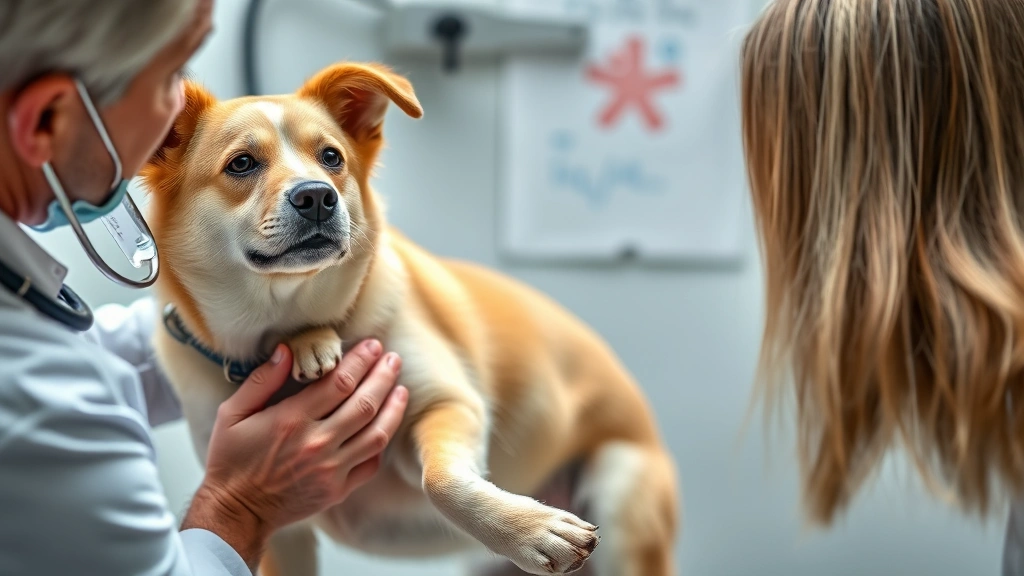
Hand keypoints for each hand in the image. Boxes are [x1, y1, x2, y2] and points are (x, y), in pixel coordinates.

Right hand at [181, 339, 406, 567]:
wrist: (236, 511)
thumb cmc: (231, 459)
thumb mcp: (233, 414)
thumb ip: (261, 380)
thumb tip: (286, 350)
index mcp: (292, 420)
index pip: (339, 382)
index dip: (360, 361)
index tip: (372, 345)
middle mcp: (317, 443)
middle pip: (365, 404)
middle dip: (383, 377)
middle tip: (393, 358)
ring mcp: (331, 469)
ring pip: (376, 434)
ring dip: (394, 408)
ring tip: (402, 389)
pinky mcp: (337, 490)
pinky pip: (370, 464)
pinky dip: (381, 444)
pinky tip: (386, 427)